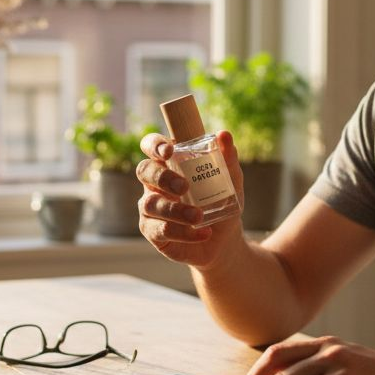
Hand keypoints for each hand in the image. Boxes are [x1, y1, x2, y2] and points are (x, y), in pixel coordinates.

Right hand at [136, 130, 243, 266]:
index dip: (154, 145)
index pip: (151, 146)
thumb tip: (224, 135)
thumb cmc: (222, 203)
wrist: (225, 239)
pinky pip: (161, 230)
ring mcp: (151, 208)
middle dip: (162, 177)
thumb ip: (228, 159)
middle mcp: (155, 183)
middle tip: (184, 187)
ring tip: (199, 217)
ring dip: (175, 210)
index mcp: (170, 163)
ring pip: (151, 204)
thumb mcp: (231, 182)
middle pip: (144, 171)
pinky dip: (184, 233)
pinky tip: (203, 233)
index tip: (169, 151)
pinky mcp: (153, 232)